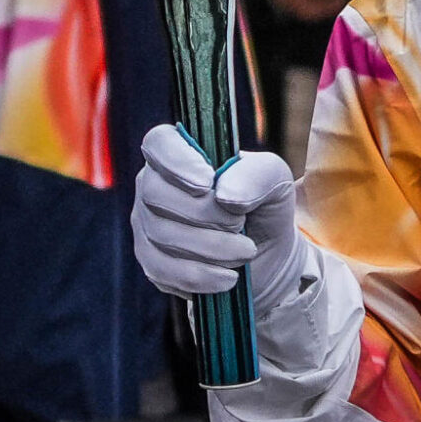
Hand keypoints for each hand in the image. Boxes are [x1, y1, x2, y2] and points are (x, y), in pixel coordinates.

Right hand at [132, 123, 301, 301]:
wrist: (266, 254)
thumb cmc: (263, 203)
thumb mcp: (273, 179)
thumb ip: (254, 175)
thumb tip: (224, 195)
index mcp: (180, 153)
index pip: (158, 143)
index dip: (177, 162)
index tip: (207, 184)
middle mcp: (154, 184)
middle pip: (156, 194)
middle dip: (204, 214)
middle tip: (240, 223)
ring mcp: (147, 224)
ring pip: (161, 235)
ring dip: (211, 247)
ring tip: (246, 251)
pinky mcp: (152, 261)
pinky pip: (162, 270)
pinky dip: (200, 275)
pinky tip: (228, 278)